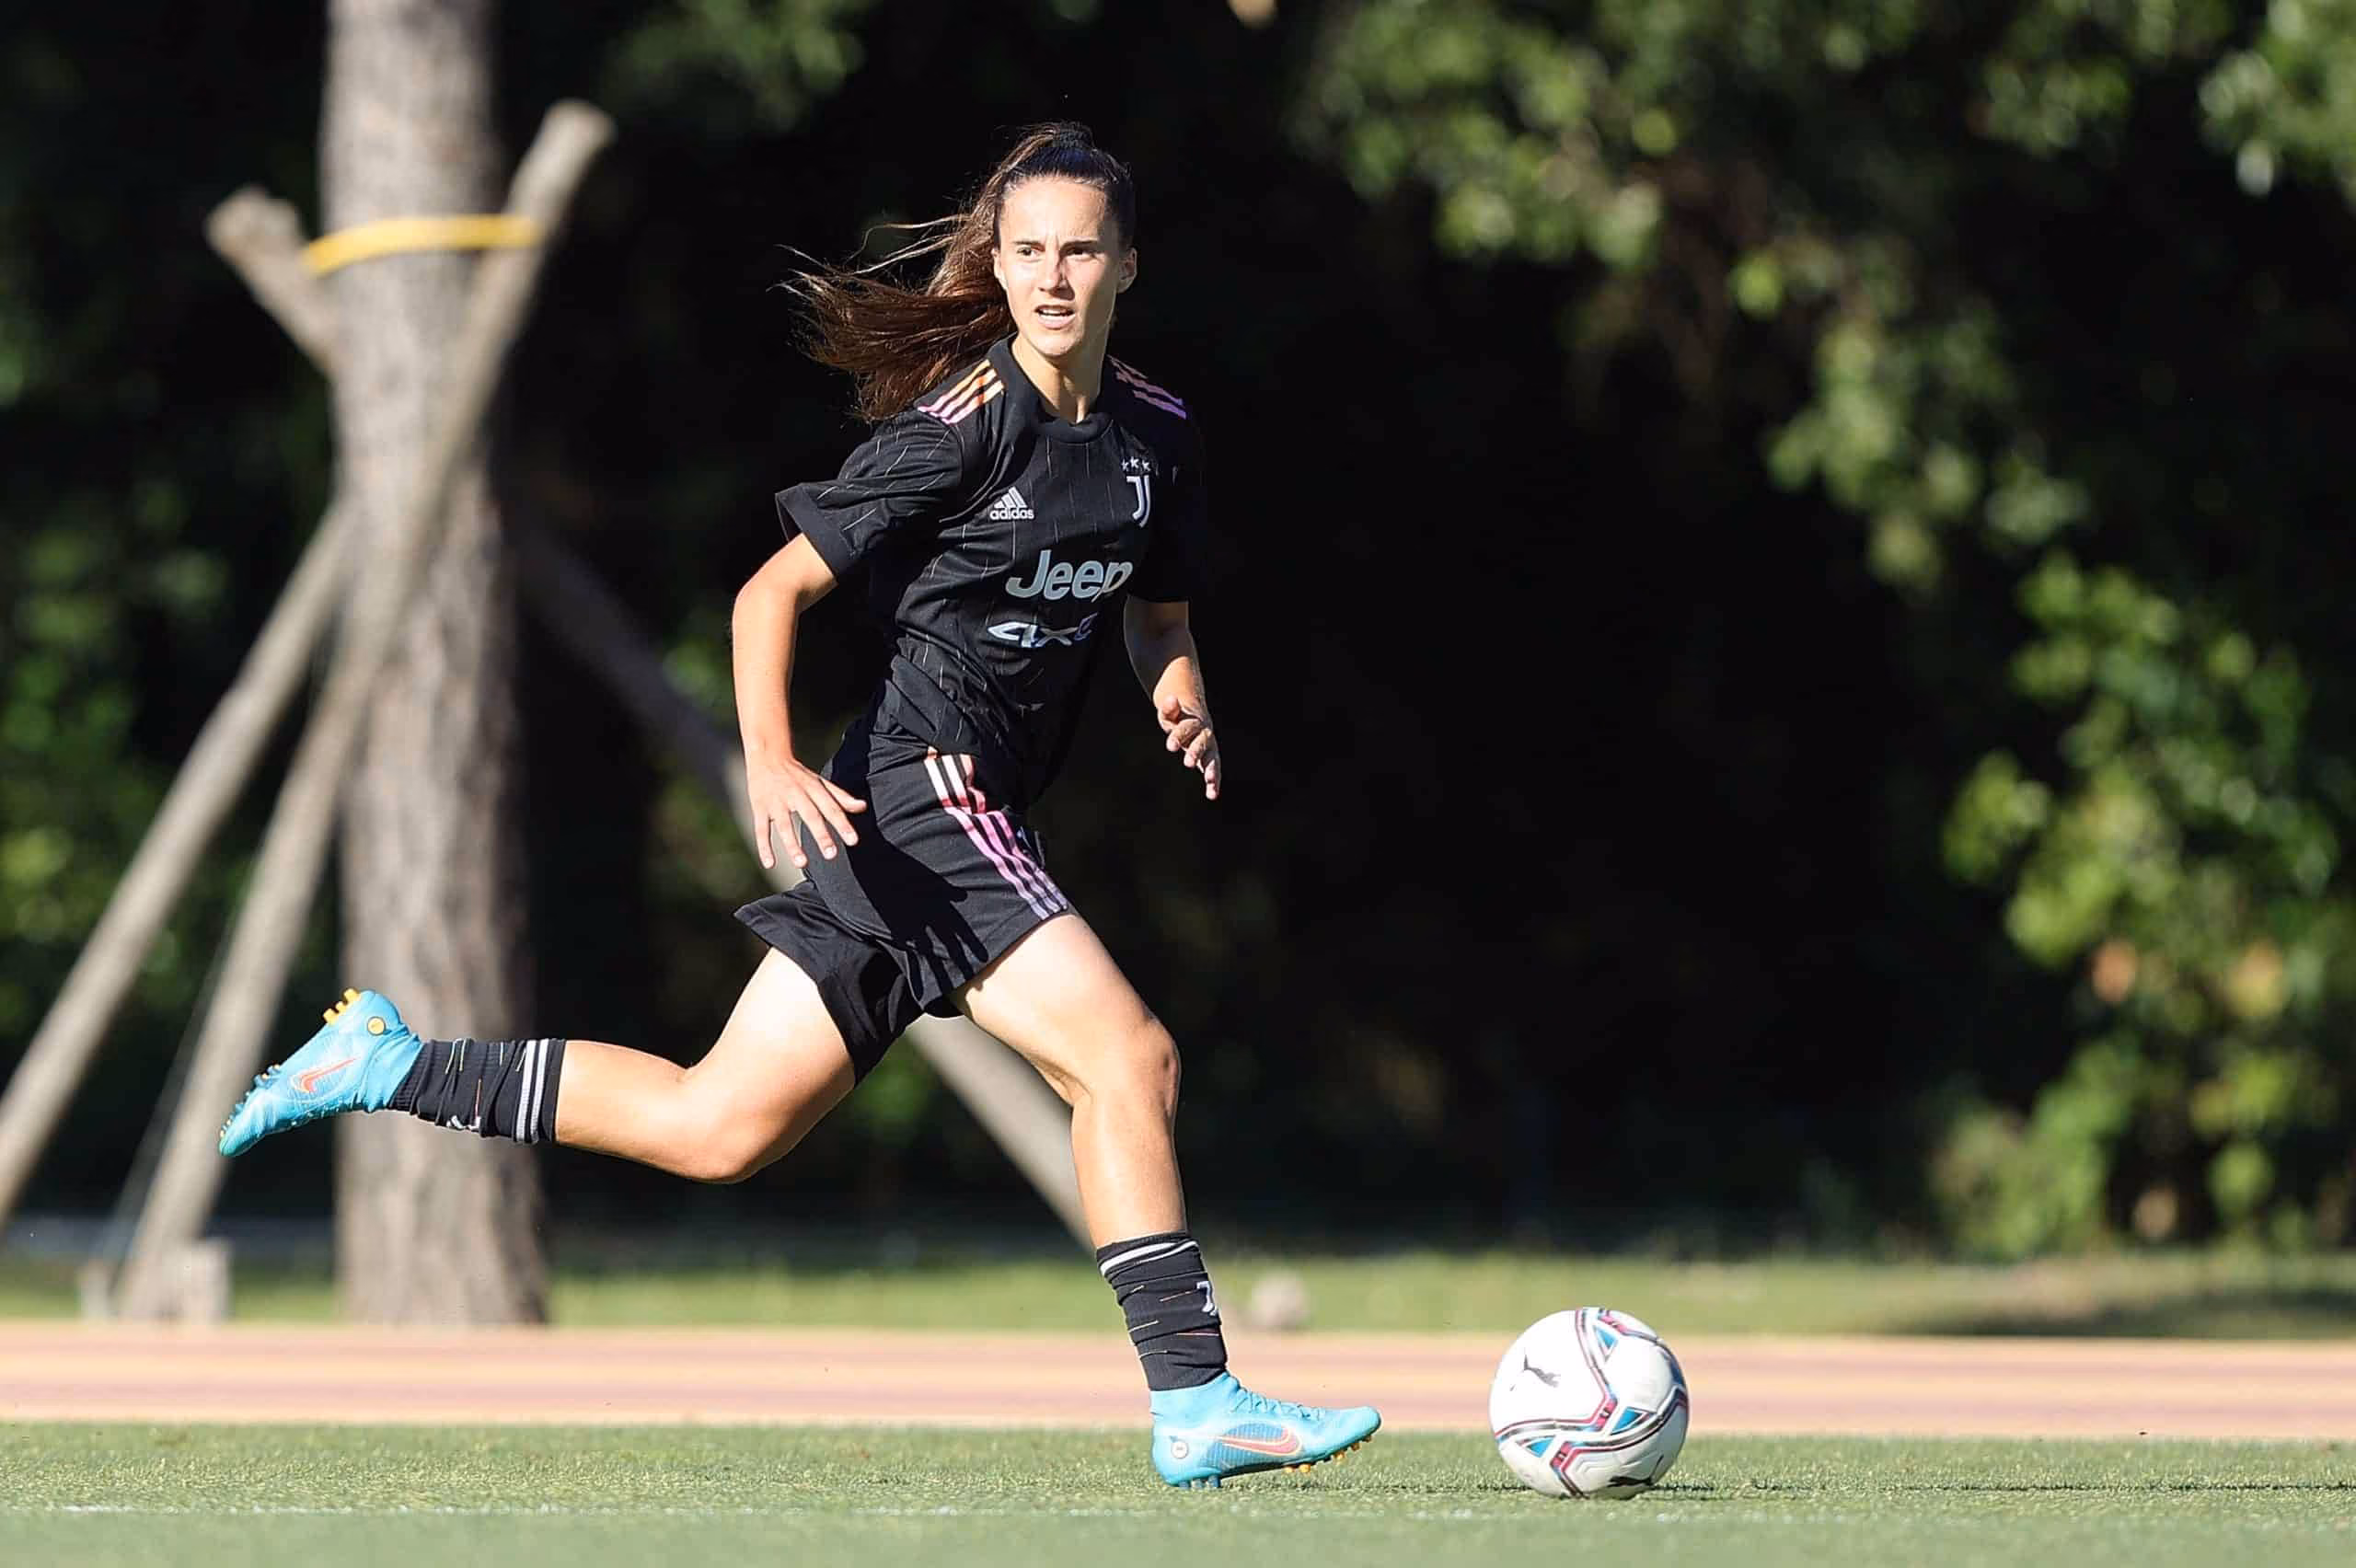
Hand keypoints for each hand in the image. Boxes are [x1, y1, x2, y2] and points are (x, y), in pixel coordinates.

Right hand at [746, 755, 866, 868]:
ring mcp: (776, 802)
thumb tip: (862, 807)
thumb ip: (840, 797)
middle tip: (831, 855)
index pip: (831, 808)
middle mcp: (796, 794)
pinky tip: (770, 864)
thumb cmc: (797, 774)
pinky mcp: (759, 807)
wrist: (767, 756)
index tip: (853, 840)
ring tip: (802, 863)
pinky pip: (761, 829)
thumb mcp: (820, 782)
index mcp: (813, 788)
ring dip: (792, 844)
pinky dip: (764, 847)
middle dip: (821, 835)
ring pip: (784, 825)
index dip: (842, 824)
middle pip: (810, 816)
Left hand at [1157, 692, 1221, 800]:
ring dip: (1211, 770)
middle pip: (1202, 743)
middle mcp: (1205, 735)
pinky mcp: (1209, 759)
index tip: (1170, 746)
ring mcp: (1209, 748)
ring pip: (1212, 758)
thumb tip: (1171, 699)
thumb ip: (1170, 708)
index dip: (1179, 736)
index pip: (1186, 728)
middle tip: (1187, 763)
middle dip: (1195, 753)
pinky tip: (1212, 795)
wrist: (1194, 717)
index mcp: (1193, 722)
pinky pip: (1213, 770)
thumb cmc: (1178, 717)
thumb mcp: (1170, 712)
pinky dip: (1214, 782)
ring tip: (1209, 781)